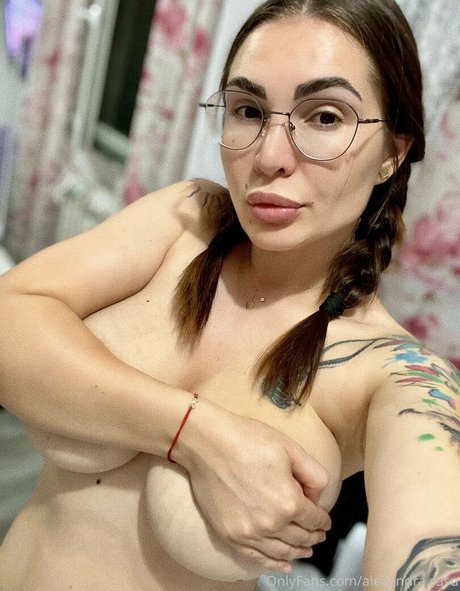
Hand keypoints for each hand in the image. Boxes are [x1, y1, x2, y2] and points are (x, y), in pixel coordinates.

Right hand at [181, 408, 331, 572]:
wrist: (207, 443)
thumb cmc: (246, 439)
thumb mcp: (291, 448)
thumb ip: (314, 475)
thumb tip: (316, 497)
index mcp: (289, 501)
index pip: (314, 518)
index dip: (323, 519)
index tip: (324, 519)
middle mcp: (270, 522)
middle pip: (300, 538)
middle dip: (313, 536)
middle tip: (318, 534)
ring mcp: (248, 532)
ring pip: (281, 551)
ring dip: (298, 552)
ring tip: (305, 550)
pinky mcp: (229, 534)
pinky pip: (256, 558)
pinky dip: (273, 564)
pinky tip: (283, 564)